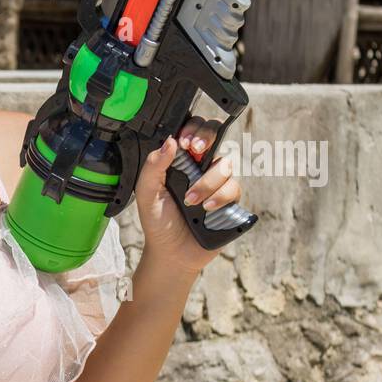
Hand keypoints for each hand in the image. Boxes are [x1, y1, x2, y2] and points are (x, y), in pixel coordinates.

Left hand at [135, 116, 239, 275]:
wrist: (172, 253)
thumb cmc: (158, 222)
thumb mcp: (147, 193)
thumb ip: (154, 166)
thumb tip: (170, 141)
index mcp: (179, 161)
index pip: (191, 132)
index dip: (193, 128)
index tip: (185, 141)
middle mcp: (200, 167)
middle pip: (215, 135)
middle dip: (208, 136)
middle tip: (196, 149)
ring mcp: (217, 182)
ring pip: (225, 164)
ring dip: (207, 182)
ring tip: (191, 201)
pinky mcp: (229, 199)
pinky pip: (234, 187)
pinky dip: (220, 197)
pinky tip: (206, 209)